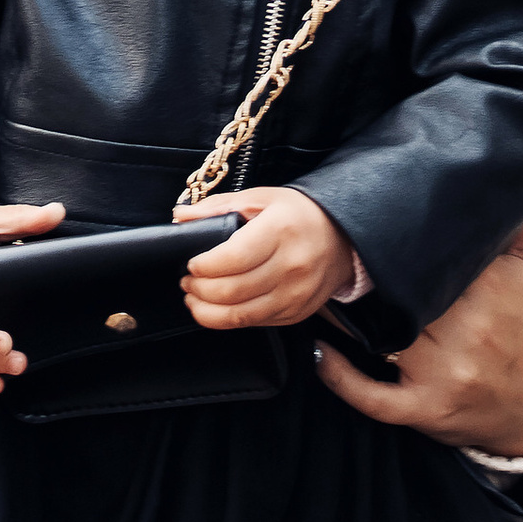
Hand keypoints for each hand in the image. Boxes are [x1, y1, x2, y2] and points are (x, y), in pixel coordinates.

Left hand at [177, 186, 354, 329]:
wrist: (342, 238)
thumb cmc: (297, 214)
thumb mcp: (260, 198)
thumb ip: (218, 207)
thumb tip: (180, 217)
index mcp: (280, 230)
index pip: (234, 258)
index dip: (205, 266)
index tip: (190, 263)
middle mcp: (292, 266)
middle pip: (234, 290)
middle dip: (200, 289)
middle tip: (186, 281)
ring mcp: (296, 294)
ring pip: (242, 315)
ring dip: (208, 311)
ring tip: (193, 298)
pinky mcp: (297, 313)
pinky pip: (256, 323)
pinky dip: (230, 320)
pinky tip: (217, 308)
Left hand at [314, 157, 522, 457]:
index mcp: (490, 287)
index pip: (430, 251)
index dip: (393, 232)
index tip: (362, 210)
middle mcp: (468, 331)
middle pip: (397, 291)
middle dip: (362, 272)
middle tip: (320, 243)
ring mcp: (446, 373)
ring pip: (377, 336)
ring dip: (341, 314)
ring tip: (310, 283)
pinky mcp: (427, 410)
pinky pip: (372, 396)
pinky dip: (339, 375)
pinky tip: (319, 349)